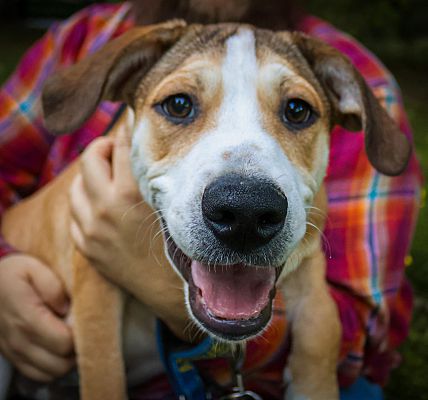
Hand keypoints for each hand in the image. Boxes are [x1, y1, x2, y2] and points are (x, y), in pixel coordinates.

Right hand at [0, 254, 74, 381]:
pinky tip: (59, 348)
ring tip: (72, 338)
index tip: (84, 319)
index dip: (80, 334)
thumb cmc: (13, 275)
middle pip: (61, 363)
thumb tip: (67, 307)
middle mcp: (19, 341)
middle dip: (77, 349)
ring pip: (52, 373)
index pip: (64, 342)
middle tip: (82, 329)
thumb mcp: (33, 267)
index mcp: (27, 318)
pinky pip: (38, 375)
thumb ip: (52, 286)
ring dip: (67, 360)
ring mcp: (15, 352)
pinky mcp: (13, 358)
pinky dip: (53, 366)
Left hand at [69, 130, 192, 340]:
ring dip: (90, 175)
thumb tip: (151, 146)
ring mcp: (91, 229)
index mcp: (130, 194)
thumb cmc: (180, 244)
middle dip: (103, 147)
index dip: (128, 131)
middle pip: (90, 158)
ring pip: (76, 185)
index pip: (122, 146)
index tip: (132, 125)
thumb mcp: (172, 205)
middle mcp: (105, 208)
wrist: (170, 289)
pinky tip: (98, 204)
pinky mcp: (86, 247)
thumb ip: (158, 175)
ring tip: (106, 176)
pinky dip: (83, 202)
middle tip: (115, 149)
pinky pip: (74, 213)